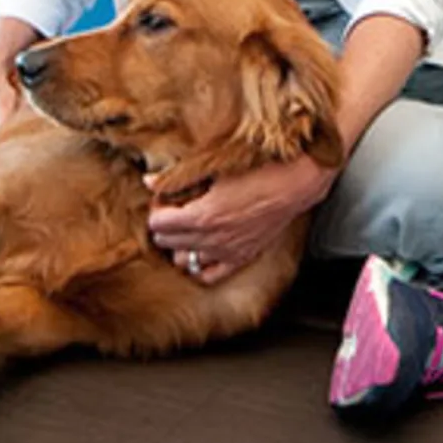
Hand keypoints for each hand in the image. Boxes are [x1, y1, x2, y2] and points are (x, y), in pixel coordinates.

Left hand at [146, 154, 336, 285]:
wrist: (293, 184)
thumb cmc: (257, 171)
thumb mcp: (214, 168)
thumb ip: (179, 177)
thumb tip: (149, 181)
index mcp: (201, 215)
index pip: (157, 224)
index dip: (157, 209)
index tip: (164, 199)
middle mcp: (211, 239)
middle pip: (167, 242)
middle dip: (164, 226)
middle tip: (172, 210)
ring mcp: (226, 252)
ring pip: (184, 261)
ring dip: (178, 246)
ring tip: (183, 230)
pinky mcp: (241, 258)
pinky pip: (209, 275)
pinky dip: (199, 266)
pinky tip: (199, 251)